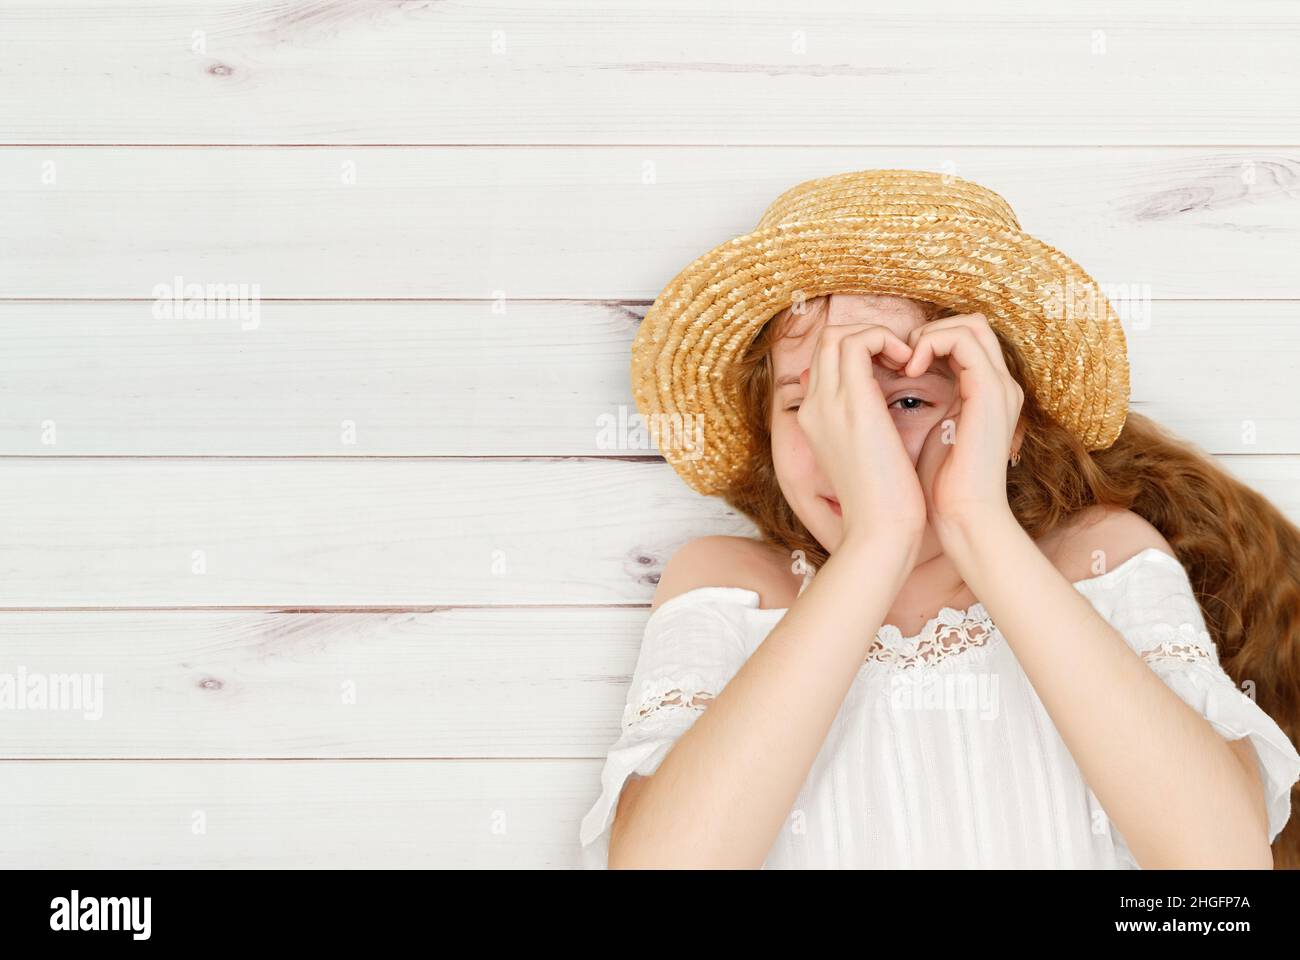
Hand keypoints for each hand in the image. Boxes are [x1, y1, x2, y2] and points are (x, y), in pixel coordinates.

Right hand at [796, 322, 927, 546]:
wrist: (879, 532)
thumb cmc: (883, 504)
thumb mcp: (866, 458)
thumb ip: (864, 427)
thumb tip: (882, 405)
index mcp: (815, 420)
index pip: (826, 362)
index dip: (860, 353)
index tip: (894, 370)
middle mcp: (813, 407)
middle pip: (827, 341)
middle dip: (868, 338)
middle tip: (903, 361)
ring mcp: (827, 403)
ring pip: (839, 335)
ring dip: (878, 337)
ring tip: (908, 362)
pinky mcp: (852, 402)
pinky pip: (860, 342)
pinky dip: (887, 341)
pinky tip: (911, 365)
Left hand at [905, 312, 1023, 542]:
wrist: (962, 518)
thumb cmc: (936, 488)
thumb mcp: (923, 432)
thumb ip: (916, 403)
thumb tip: (877, 383)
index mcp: (983, 394)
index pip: (961, 340)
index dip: (926, 340)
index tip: (895, 365)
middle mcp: (998, 384)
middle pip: (970, 324)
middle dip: (927, 331)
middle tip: (898, 360)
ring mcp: (1000, 385)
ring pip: (969, 323)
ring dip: (927, 335)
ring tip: (903, 365)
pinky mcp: (992, 391)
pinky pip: (963, 339)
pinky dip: (931, 343)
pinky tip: (909, 371)